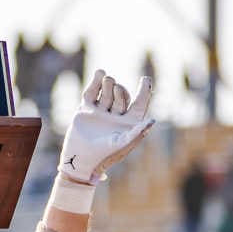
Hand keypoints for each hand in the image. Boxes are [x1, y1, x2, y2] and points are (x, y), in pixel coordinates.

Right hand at [57, 70, 154, 184]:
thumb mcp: (122, 144)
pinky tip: (100, 72)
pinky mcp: (86, 110)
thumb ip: (138, 133)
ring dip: (109, 82)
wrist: (80, 159)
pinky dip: (95, 82)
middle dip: (120, 90)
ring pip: (107, 91)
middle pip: (122, 95)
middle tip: (116, 88)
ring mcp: (100, 112)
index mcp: (128, 123)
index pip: (139, 103)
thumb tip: (152, 120)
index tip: (145, 79)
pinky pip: (92, 93)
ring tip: (106, 78)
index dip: (144, 91)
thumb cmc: (104, 155)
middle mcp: (116, 116)